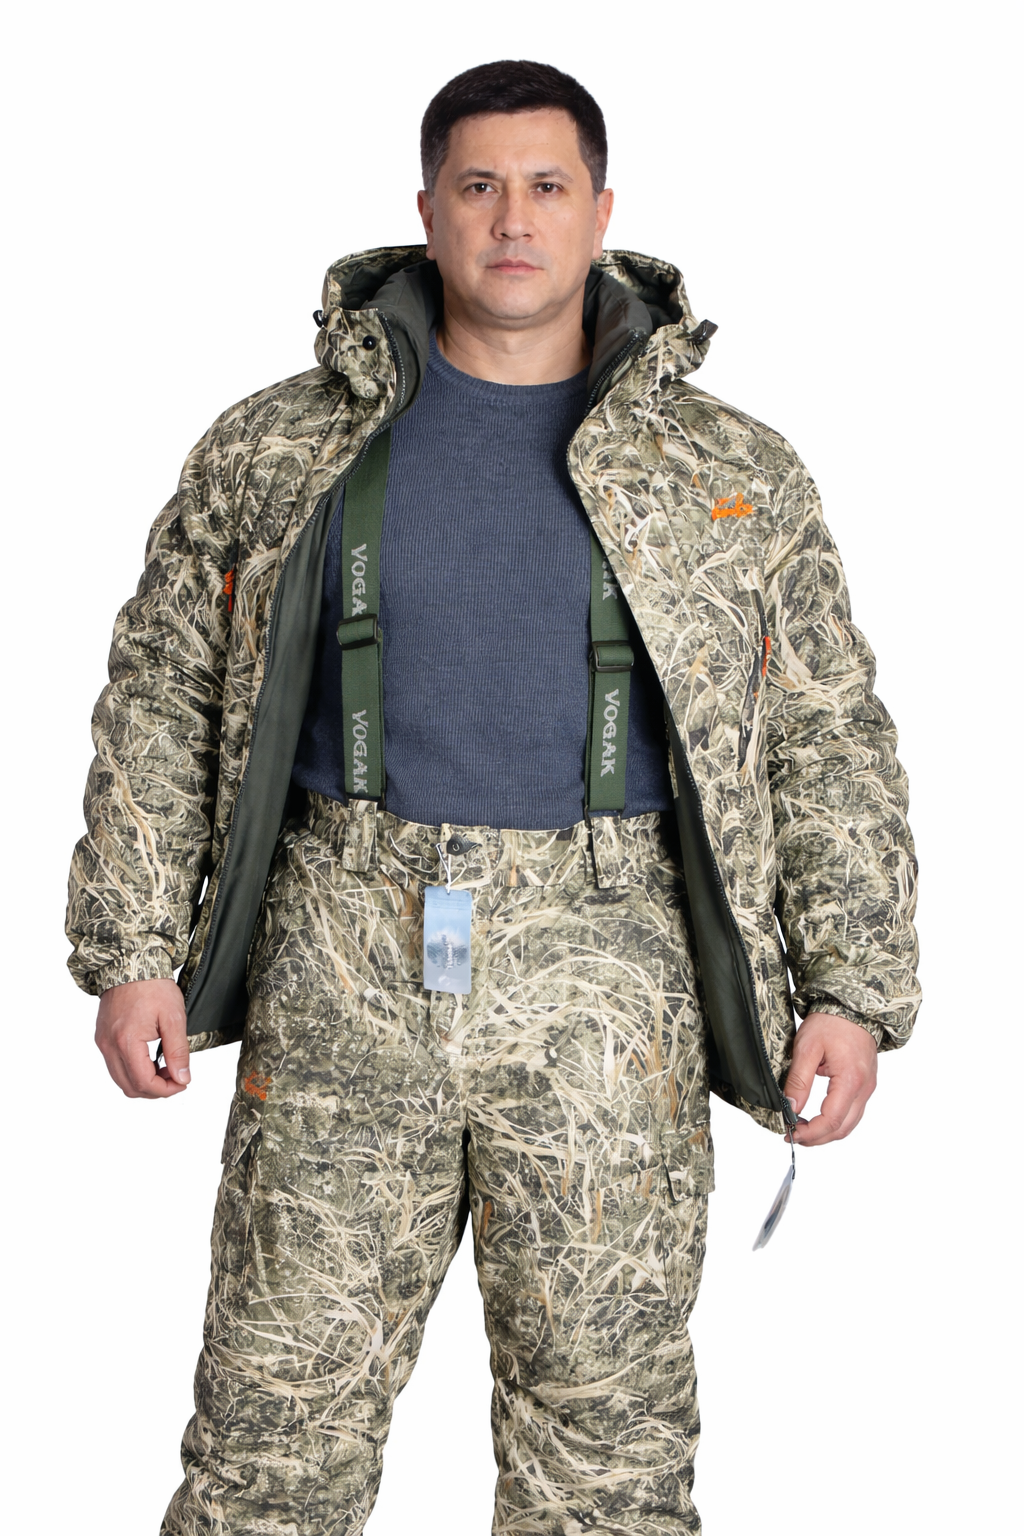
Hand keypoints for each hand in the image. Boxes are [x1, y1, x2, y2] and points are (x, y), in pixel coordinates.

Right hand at [95, 978, 190, 1098]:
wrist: (131, 964)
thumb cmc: (152, 986)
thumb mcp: (174, 1018)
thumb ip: (178, 1051)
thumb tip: (182, 1078)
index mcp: (126, 1041)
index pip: (144, 1083)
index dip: (166, 1090)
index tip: (183, 1083)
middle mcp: (109, 1045)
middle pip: (129, 1087)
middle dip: (155, 1090)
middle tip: (176, 1078)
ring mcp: (102, 1042)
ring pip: (120, 1079)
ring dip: (143, 1082)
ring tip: (165, 1069)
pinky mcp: (102, 1038)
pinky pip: (115, 1066)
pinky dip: (133, 1071)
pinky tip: (150, 1060)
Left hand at [783, 1011, 876, 1146]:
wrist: (853, 1007)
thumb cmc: (831, 1023)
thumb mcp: (807, 1048)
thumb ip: (799, 1081)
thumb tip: (791, 1108)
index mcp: (850, 1080)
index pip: (831, 1120)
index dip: (810, 1132)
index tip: (791, 1133)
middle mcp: (864, 1088)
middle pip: (843, 1129)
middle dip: (817, 1138)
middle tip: (794, 1135)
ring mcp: (867, 1087)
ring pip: (850, 1124)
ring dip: (827, 1132)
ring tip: (803, 1129)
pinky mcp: (865, 1084)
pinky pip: (853, 1112)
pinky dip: (836, 1121)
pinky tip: (818, 1117)